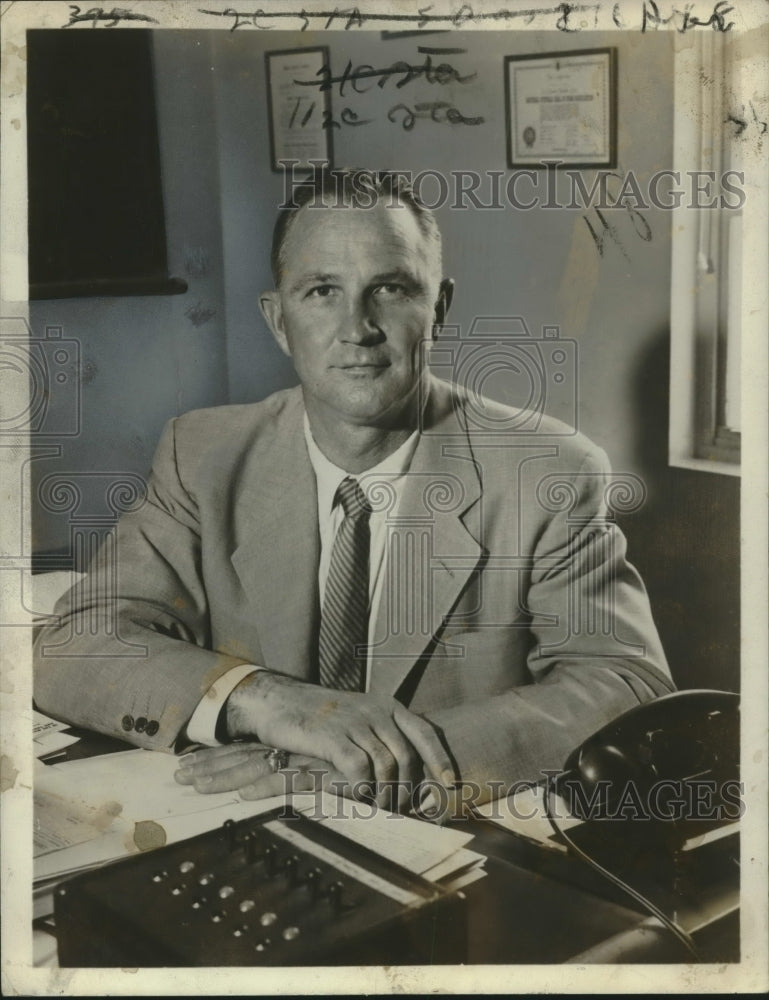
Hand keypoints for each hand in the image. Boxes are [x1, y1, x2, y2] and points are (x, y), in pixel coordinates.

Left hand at [174, 743, 348, 800]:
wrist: (398, 761)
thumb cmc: (365, 770)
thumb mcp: (327, 770)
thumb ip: (305, 776)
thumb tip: (280, 782)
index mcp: (293, 746)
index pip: (247, 750)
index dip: (217, 758)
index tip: (188, 765)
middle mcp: (296, 750)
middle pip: (244, 756)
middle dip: (210, 766)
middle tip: (178, 776)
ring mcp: (308, 760)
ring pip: (258, 766)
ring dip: (225, 776)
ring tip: (196, 785)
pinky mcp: (325, 775)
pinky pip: (289, 781)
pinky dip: (266, 787)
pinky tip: (244, 795)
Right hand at [224, 672, 454, 810]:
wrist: (280, 701)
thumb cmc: (321, 717)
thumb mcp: (358, 716)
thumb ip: (382, 735)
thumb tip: (408, 771)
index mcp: (387, 705)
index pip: (425, 731)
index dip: (440, 759)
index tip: (450, 784)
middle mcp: (375, 711)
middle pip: (406, 756)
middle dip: (407, 789)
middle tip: (400, 809)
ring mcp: (354, 722)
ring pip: (386, 766)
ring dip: (386, 794)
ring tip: (379, 808)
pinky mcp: (332, 737)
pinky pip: (359, 769)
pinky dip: (362, 789)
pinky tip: (357, 798)